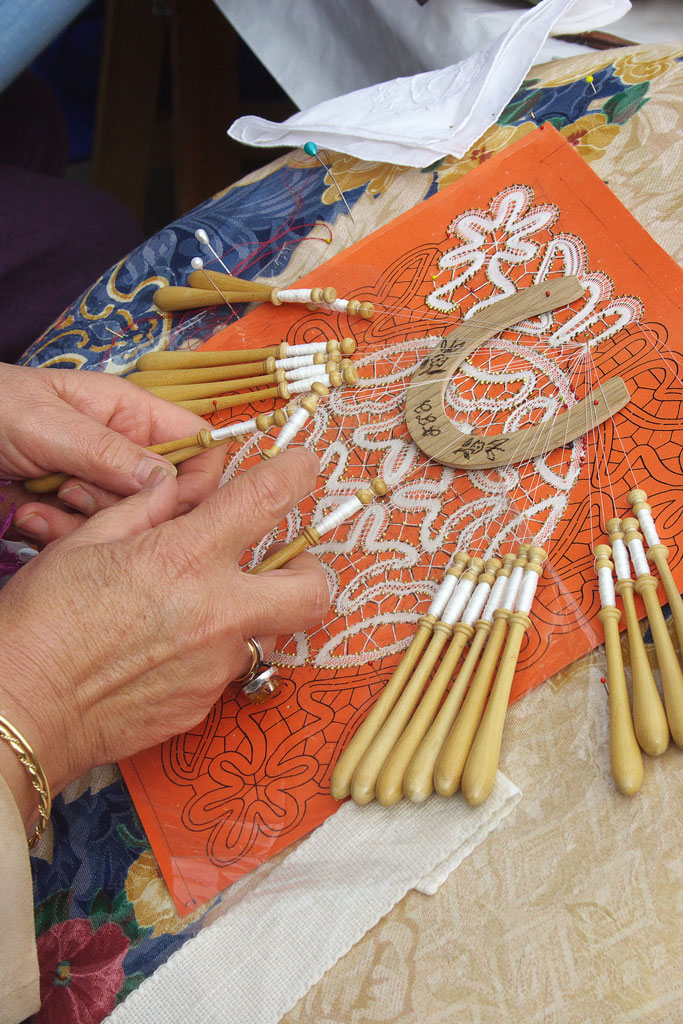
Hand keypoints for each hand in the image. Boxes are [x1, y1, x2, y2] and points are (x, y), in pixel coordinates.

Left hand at [0, 362, 224, 541]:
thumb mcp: (45, 423)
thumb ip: (107, 451)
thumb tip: (166, 481)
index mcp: (129, 413)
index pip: (194, 442)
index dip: (195, 476)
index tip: (171, 503)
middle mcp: (121, 451)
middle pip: (164, 495)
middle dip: (126, 507)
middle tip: (77, 494)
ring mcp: (96, 486)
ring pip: (126, 524)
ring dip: (85, 524)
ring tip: (44, 502)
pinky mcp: (71, 516)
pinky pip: (89, 540)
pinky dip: (58, 536)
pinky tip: (28, 517)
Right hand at [0, 448, 328, 829]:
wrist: (22, 709)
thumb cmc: (43, 623)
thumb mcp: (88, 542)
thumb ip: (145, 509)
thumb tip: (178, 487)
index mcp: (185, 557)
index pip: (268, 499)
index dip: (297, 472)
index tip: (303, 465)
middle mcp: (216, 613)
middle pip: (313, 590)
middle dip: (312, 571)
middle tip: (286, 563)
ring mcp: (215, 666)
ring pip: (266, 632)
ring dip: (247, 615)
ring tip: (194, 612)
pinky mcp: (203, 705)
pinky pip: (226, 670)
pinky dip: (209, 654)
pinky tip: (165, 651)